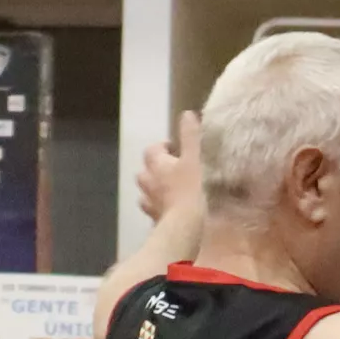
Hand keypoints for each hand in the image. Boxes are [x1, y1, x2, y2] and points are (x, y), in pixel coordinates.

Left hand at [135, 108, 204, 235]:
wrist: (183, 224)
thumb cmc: (190, 188)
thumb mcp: (193, 158)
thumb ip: (190, 136)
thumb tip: (187, 114)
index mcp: (156, 163)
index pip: (153, 149)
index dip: (163, 147)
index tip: (175, 149)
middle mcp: (147, 180)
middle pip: (146, 169)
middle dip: (156, 167)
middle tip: (173, 168)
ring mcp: (148, 199)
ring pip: (146, 189)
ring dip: (154, 186)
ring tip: (169, 188)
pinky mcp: (153, 216)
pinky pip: (151, 208)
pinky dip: (157, 205)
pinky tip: (166, 208)